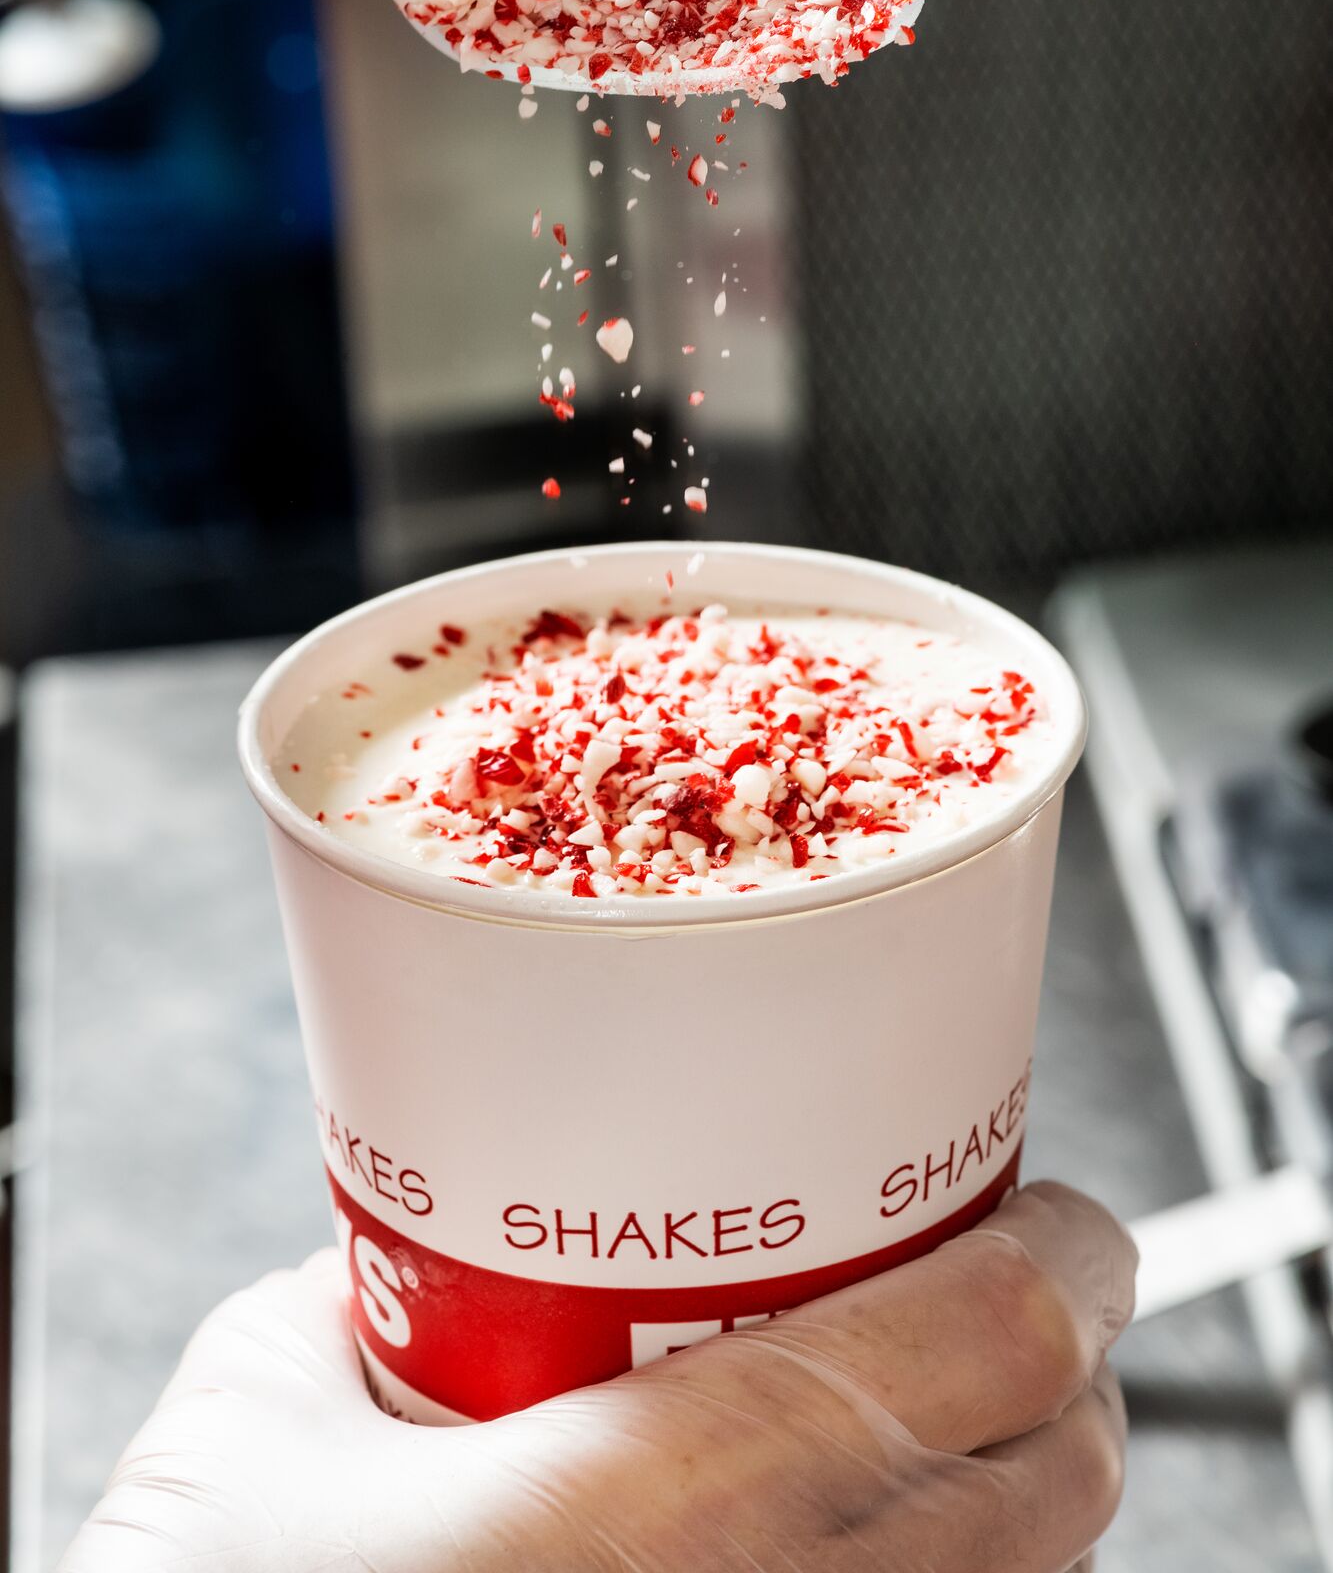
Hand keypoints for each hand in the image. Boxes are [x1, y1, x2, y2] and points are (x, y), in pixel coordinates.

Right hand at [60, 1181, 1134, 1571]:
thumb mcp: (262, 1411)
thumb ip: (383, 1293)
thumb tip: (453, 1218)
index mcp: (652, 1520)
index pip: (984, 1351)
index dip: (1067, 1259)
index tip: (1062, 1208)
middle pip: (1057, 1497)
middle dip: (1074, 1373)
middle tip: (1022, 1287)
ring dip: (1018, 1490)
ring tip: (955, 1406)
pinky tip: (862, 1537)